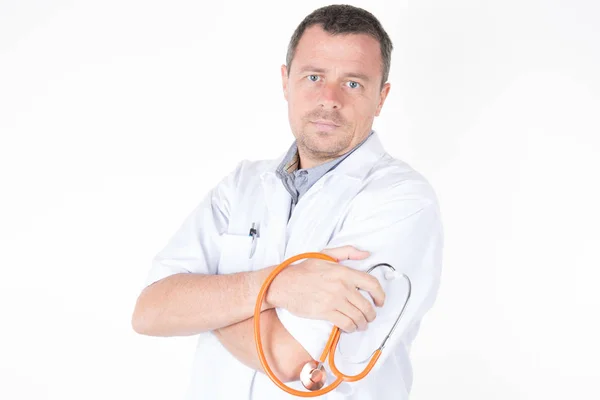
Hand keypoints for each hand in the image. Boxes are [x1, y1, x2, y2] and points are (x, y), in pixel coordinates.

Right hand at [266, 246, 384, 332]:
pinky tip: (349, 327)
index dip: (380, 295)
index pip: (371, 284)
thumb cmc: (304, 270)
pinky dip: (351, 328)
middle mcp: (341, 286)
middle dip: (371, 314)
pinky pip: (346, 323)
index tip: (380, 301)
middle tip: (369, 317)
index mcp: (344, 271)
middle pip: (366, 305)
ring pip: (358, 316)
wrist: (284, 284)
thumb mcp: (325, 254)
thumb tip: (366, 255)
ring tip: (360, 324)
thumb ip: (347, 252)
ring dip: (362, 323)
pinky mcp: (325, 312)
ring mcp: (334, 300)